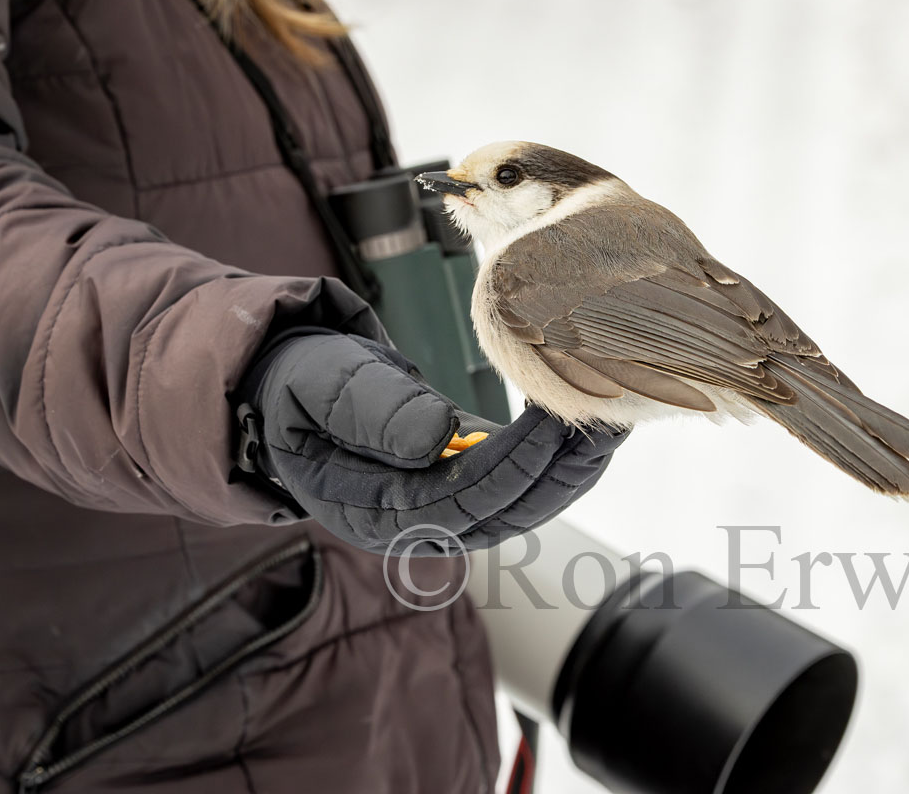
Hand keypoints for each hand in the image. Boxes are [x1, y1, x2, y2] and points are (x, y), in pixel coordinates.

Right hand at [236, 332, 626, 554]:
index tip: (562, 418)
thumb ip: (370, 411)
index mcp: (373, 512)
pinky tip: (594, 419)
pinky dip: (560, 454)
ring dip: (576, 463)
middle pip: (510, 511)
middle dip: (568, 467)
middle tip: (616, 414)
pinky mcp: (467, 483)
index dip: (519, 464)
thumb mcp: (317, 384)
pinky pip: (523, 481)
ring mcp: (446, 509)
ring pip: (527, 502)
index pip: (464, 501)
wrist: (288, 389)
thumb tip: (440, 439)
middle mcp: (417, 525)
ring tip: (620, 412)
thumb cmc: (298, 383)